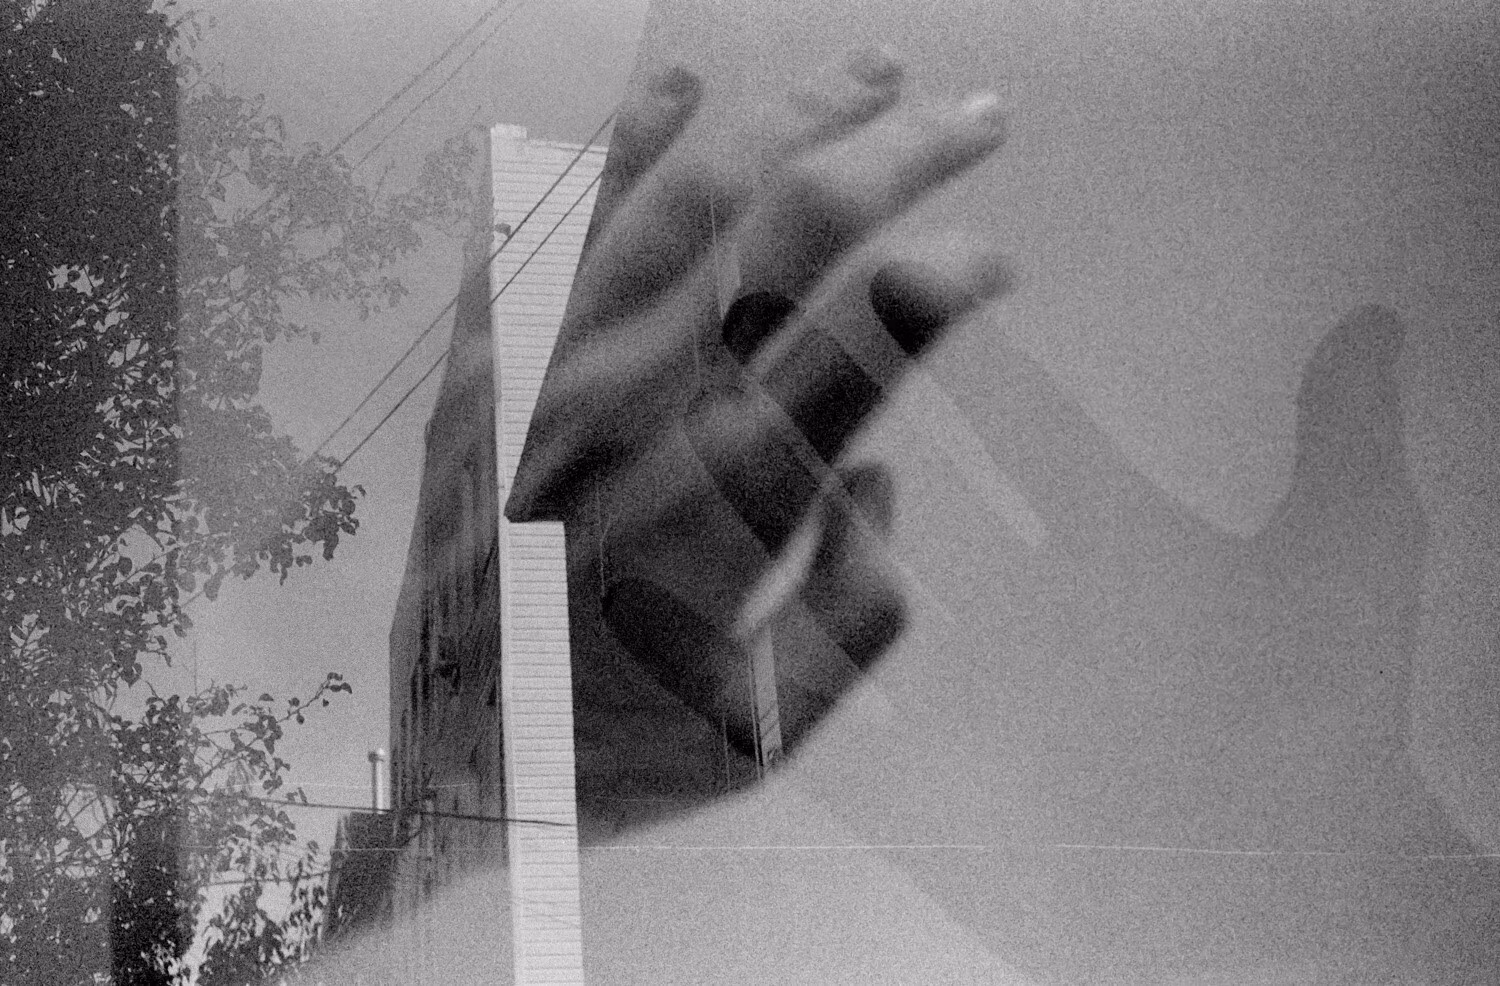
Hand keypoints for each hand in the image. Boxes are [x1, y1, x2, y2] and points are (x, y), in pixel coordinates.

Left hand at [506, 51, 1012, 764]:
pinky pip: (547, 226)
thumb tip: (877, 470)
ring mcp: (552, 373)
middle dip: (905, 155)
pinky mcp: (484, 371)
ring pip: (682, 196)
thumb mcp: (775, 729)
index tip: (995, 259)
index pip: (875, 332)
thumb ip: (860, 605)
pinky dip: (613, 147)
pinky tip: (674, 87)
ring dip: (787, 118)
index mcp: (735, 498)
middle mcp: (648, 407)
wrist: (436, 770)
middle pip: (795, 229)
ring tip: (867, 72)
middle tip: (978, 116)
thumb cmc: (616, 755)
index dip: (952, 274)